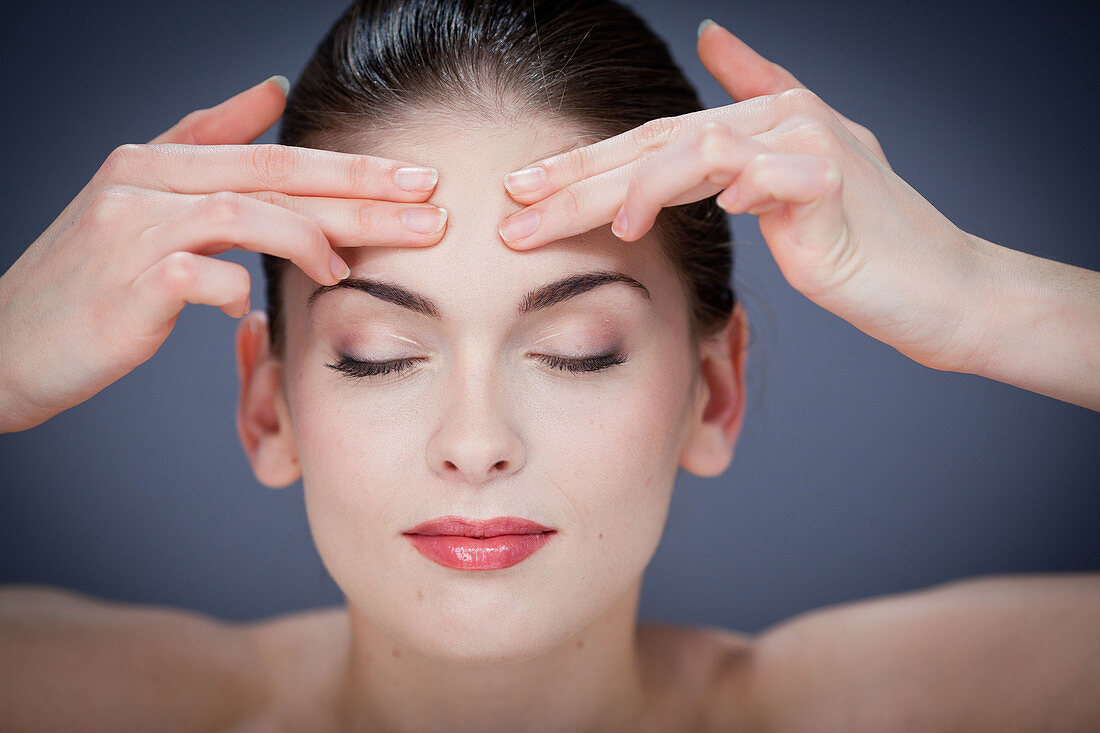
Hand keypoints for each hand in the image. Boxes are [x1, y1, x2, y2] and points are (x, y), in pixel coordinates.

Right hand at [0, 76, 447, 432]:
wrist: (6, 344)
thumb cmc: (91, 281)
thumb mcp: (141, 200)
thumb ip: (205, 143)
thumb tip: (269, 93)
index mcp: (156, 159)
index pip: (275, 155)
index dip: (351, 165)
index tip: (417, 177)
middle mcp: (144, 181)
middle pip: (275, 176)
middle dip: (361, 192)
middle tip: (429, 208)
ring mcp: (131, 229)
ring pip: (246, 213)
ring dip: (312, 237)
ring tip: (352, 268)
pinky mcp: (124, 283)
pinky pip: (199, 275)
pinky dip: (237, 288)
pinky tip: (257, 306)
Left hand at [497, 21, 991, 375]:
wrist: (939, 288)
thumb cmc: (862, 245)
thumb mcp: (796, 178)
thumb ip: (753, 106)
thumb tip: (714, 36)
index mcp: (760, 122)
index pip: (653, 140)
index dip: (583, 162)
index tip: (522, 192)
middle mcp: (779, 119)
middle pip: (656, 143)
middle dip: (576, 177)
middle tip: (513, 208)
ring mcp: (806, 145)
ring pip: (692, 150)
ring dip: (624, 188)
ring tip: (578, 228)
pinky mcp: (829, 183)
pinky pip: (758, 177)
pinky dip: (712, 189)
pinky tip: (658, 215)